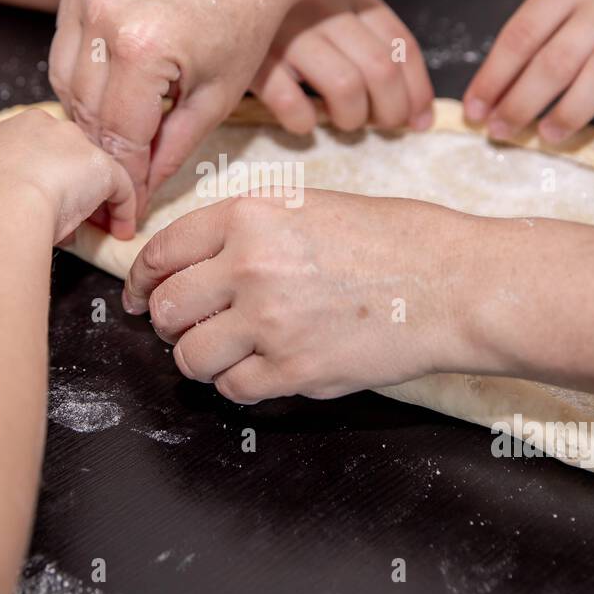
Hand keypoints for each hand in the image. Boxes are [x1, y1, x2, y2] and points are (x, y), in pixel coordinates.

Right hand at [0, 107, 134, 242]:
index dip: (47, 176)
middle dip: (73, 185)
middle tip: (73, 216)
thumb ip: (10, 187)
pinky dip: (123, 210)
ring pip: (94, 169)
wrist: (2, 204)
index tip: (47, 200)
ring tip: (96, 228)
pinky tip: (119, 231)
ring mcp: (76, 142)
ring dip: (96, 198)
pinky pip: (121, 186)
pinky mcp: (101, 164)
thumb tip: (30, 208)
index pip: (39, 149)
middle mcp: (47, 126)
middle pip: (69, 155)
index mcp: (12, 129)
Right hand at [48, 0, 303, 235]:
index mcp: (142, 49)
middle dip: (103, 148)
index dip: (125, 175)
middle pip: (84, 108)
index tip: (130, 204)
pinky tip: (110, 84)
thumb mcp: (218, 94)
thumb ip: (175, 146)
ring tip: (117, 131)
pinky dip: (82, 68)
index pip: (118, 134)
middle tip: (120, 174)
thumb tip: (143, 188)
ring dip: (86, 110)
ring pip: (64, 75)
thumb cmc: (248, 16)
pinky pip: (66, 38)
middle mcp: (104, 13)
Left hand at [122, 190, 477, 403]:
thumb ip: (249, 230)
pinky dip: (241, 384)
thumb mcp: (312, 205)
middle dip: (169, 323)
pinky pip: (234, 388)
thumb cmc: (396, 239)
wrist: (453, 283)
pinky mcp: (293, 370)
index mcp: (250, 215)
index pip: (162, 251)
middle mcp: (249, 265)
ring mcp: (269, 322)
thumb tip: (196, 263)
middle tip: (189, 327)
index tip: (141, 295)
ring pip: (190, 356)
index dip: (142, 280)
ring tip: (229, 352)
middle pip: (166, 309)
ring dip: (201, 358)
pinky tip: (265, 368)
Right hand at [250, 0, 433, 133]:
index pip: (400, 45)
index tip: (418, 120)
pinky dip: (302, 122)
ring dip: (351, 119)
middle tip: (382, 126)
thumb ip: (370, 46)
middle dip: (390, 111)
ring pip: (345, 87)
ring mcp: (286, 32)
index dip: (418, 90)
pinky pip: (290, 102)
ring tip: (343, 122)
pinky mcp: (251, 58)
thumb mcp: (330, 7)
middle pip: (379, 70)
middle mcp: (321, 8)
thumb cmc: (280, 8)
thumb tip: (418, 115)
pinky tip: (301, 121)